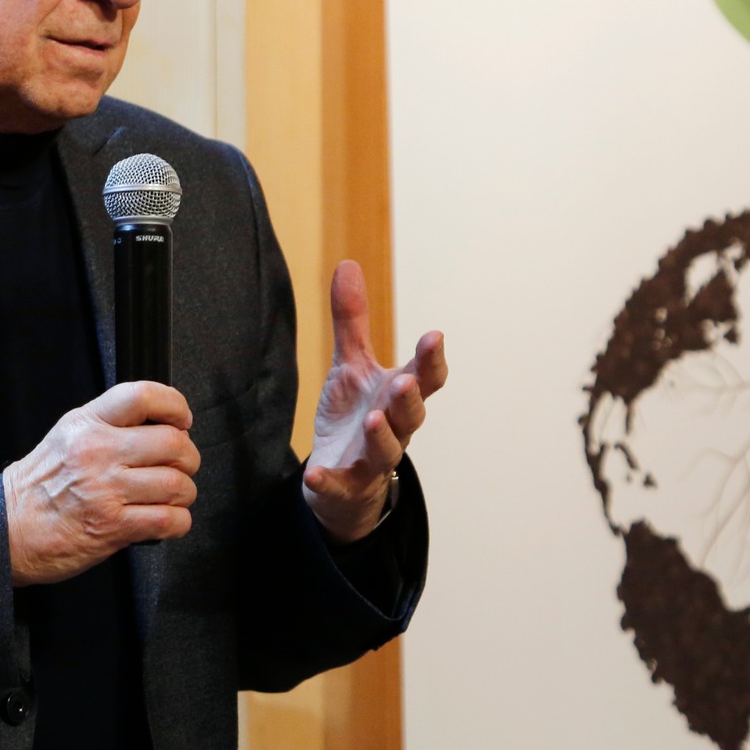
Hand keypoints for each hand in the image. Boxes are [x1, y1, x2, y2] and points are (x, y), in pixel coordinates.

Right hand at [4, 382, 201, 585]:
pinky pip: (169, 520)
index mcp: (87, 424)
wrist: (8, 530)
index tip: (182, 420)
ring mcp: (106, 490)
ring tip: (170, 497)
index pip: (142, 396)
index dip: (174, 406)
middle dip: (188, 458)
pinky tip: (165, 520)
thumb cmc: (38, 487)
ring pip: (177, 484)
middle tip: (180, 466)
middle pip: (173, 443)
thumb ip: (109, 425)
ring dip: (184, 494)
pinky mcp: (112, 527)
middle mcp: (97, 453)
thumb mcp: (67, 437)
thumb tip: (161, 424)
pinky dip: (178, 522)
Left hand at [304, 260, 447, 543]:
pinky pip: (341, 485)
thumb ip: (353, 322)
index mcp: (397, 395)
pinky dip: (329, 482)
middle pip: (411, 414)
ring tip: (372, 419)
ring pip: (386, 450)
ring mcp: (372, 459)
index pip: (425, 378)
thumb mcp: (351, 366)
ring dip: (382, 435)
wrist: (341, 479)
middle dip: (409, 398)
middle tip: (404, 381)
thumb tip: (348, 264)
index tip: (434, 336)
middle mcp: (394, 427)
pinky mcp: (347, 484)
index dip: (431, 360)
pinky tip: (315, 475)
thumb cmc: (355, 415)